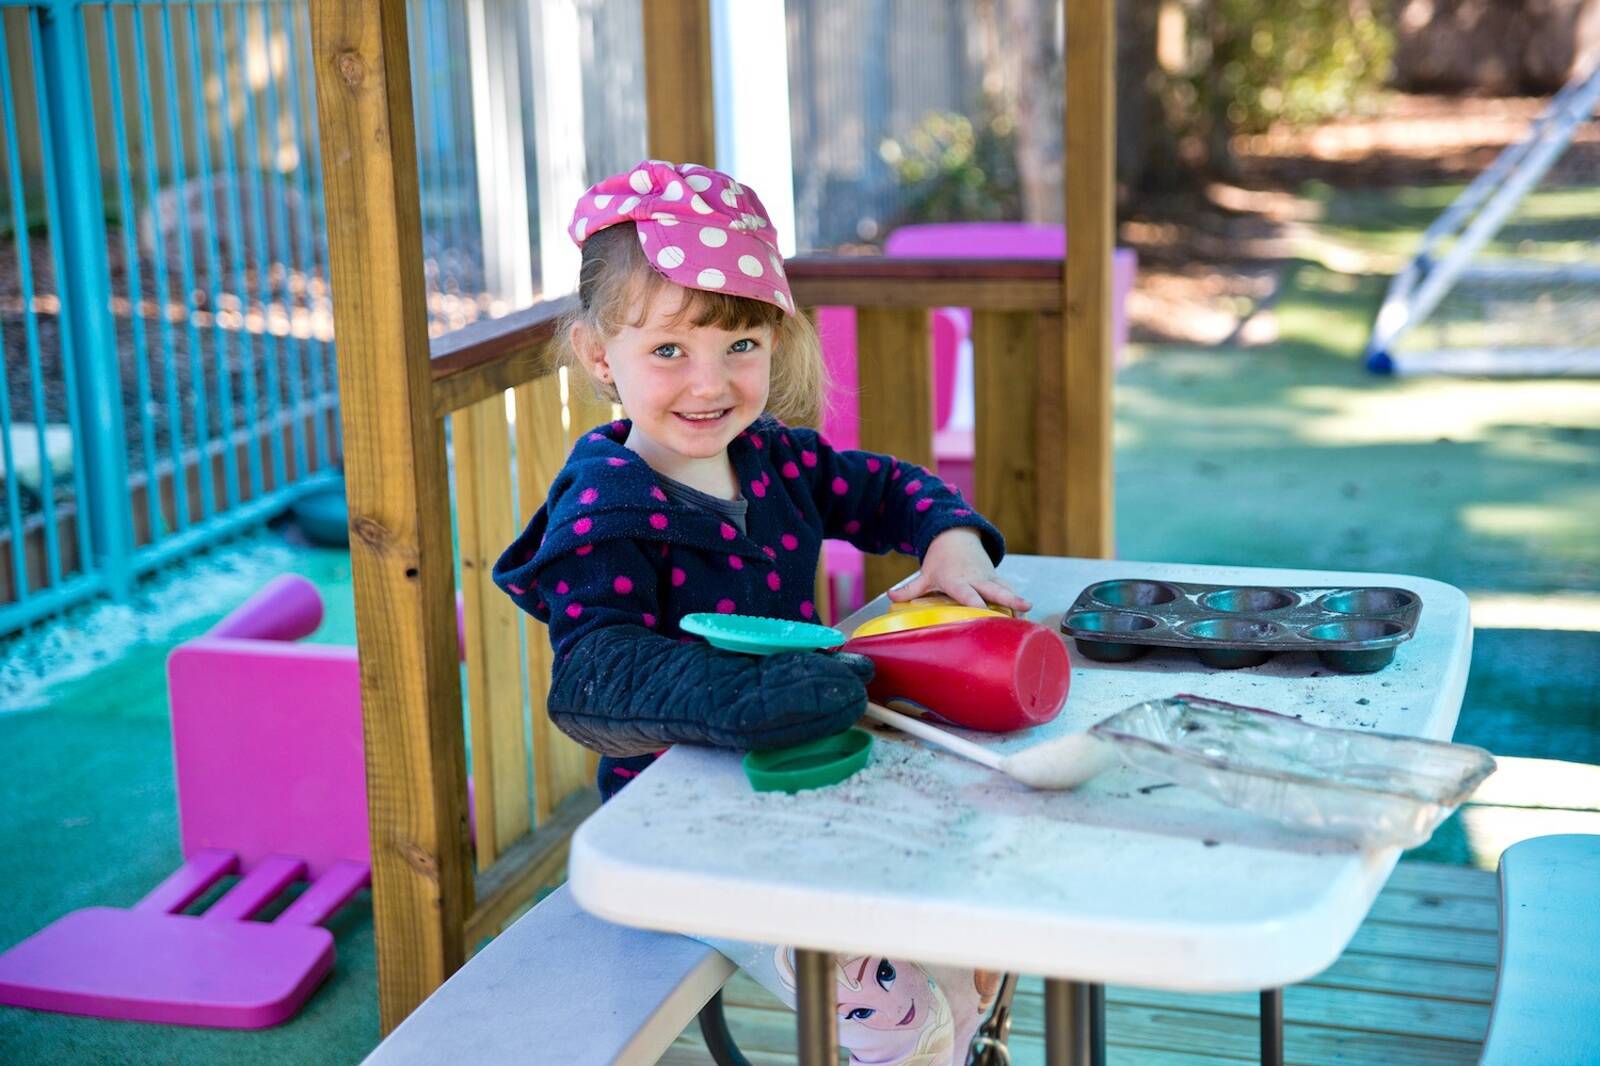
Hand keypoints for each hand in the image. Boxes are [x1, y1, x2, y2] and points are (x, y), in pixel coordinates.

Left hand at [886, 528, 1032, 612]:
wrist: (956, 536)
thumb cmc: (940, 560)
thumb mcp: (925, 574)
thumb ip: (910, 589)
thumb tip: (890, 596)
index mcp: (957, 580)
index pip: (967, 594)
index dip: (975, 604)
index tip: (983, 613)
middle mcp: (976, 579)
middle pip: (995, 590)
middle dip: (1009, 599)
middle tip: (1024, 607)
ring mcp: (988, 577)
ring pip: (1006, 589)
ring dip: (1017, 601)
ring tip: (1029, 614)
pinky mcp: (996, 577)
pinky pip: (1007, 589)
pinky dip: (1016, 601)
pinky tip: (1025, 616)